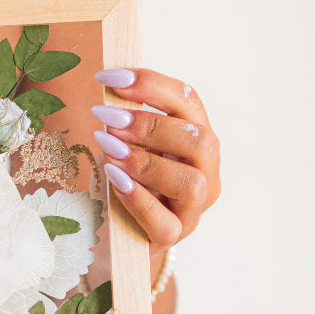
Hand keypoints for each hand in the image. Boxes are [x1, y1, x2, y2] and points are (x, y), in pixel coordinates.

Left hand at [90, 68, 220, 252]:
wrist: (123, 235)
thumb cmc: (128, 183)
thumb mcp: (129, 147)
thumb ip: (127, 124)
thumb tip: (108, 94)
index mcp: (198, 140)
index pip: (189, 101)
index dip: (152, 85)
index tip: (110, 77)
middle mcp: (206, 172)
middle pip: (200, 140)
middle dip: (152, 124)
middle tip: (107, 117)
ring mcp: (193, 208)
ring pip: (191, 182)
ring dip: (146, 161)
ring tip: (108, 149)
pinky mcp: (173, 236)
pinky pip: (164, 221)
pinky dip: (138, 198)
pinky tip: (113, 180)